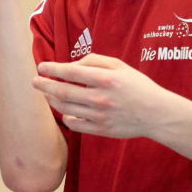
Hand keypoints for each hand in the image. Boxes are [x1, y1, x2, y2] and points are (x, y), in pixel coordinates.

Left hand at [34, 53, 175, 139]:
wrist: (157, 114)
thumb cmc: (137, 86)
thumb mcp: (120, 66)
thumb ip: (94, 61)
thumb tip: (70, 65)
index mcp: (106, 79)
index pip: (70, 72)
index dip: (52, 69)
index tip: (41, 67)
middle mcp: (100, 98)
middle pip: (62, 91)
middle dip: (44, 85)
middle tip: (34, 81)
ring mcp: (99, 115)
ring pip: (65, 108)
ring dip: (52, 99)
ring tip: (47, 94)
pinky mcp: (100, 130)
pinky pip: (74, 124)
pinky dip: (65, 116)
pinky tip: (64, 110)